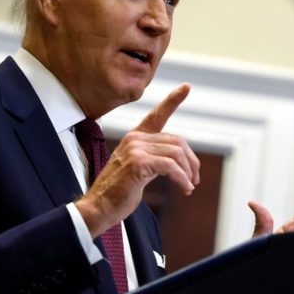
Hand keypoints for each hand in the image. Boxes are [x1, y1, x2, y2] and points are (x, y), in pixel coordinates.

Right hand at [76, 84, 199, 236]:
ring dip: (188, 172)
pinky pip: (171, 166)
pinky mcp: (138, 163)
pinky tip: (184, 188)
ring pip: (176, 153)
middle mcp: (135, 139)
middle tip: (194, 179)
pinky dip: (182, 178)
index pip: (157, 115)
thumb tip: (179, 163)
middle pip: (177, 142)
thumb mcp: (138, 169)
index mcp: (135, 137)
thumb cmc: (118, 192)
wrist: (99, 207)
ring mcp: (135, 149)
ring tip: (189, 186)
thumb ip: (154, 159)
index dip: (173, 100)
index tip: (186, 87)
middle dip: (191, 161)